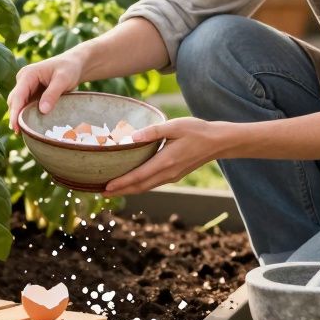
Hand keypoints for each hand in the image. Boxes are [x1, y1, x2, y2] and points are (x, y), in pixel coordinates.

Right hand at [6, 50, 86, 132]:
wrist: (74, 64)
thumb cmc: (69, 69)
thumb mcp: (63, 79)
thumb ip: (52, 94)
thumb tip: (42, 111)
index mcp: (28, 74)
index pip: (18, 96)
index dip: (15, 112)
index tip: (15, 127)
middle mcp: (23, 80)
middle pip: (14, 101)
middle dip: (15, 116)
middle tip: (19, 134)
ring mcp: (26, 86)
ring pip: (18, 104)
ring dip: (19, 116)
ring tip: (23, 133)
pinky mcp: (31, 93)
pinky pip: (25, 105)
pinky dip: (26, 114)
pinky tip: (29, 125)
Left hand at [101, 117, 230, 195]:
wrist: (218, 142)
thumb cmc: (197, 130)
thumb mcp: (175, 126)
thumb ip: (153, 131)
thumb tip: (132, 137)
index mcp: (166, 161)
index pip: (139, 176)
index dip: (121, 183)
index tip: (106, 187)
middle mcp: (168, 173)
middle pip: (140, 187)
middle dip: (120, 191)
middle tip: (100, 193)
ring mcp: (172, 176)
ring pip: (146, 187)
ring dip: (129, 190)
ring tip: (112, 190)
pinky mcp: (175, 175)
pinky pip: (153, 183)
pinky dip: (140, 186)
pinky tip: (132, 183)